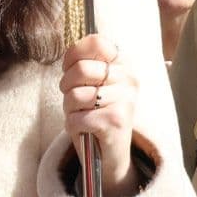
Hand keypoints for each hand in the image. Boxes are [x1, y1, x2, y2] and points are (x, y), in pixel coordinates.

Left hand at [61, 33, 140, 196]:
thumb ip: (82, 63)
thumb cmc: (95, 113)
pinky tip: (84, 128)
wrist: (111, 154)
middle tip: (72, 98)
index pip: (96, 42)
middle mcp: (130, 78)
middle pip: (82, 69)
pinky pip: (77, 117)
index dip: (74, 55)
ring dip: (69, 108)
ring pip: (76, 95)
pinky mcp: (116, 121)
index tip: (70, 69)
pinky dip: (72, 125)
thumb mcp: (90, 84)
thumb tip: (71, 56)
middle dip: (66, 86)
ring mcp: (125, 99)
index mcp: (124, 63)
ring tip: (80, 114)